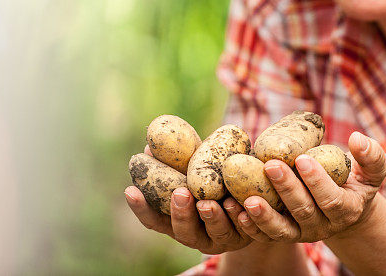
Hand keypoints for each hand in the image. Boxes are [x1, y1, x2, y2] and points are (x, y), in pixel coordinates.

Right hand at [125, 145, 266, 254]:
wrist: (254, 202)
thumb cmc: (216, 183)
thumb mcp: (199, 172)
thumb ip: (180, 162)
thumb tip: (150, 145)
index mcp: (179, 221)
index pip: (154, 220)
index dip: (142, 208)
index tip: (131, 189)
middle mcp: (197, 235)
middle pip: (184, 232)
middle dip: (181, 213)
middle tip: (180, 193)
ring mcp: (222, 239)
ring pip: (215, 233)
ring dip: (211, 217)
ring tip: (208, 202)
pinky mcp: (247, 235)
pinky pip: (244, 229)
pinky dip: (239, 217)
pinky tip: (237, 204)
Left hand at [237, 131, 385, 243]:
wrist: (344, 206)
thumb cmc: (355, 180)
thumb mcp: (372, 170)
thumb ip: (371, 156)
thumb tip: (357, 138)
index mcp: (346, 209)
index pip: (331, 199)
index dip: (317, 181)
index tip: (303, 159)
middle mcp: (323, 226)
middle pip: (303, 211)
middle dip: (287, 189)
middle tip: (271, 166)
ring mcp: (301, 233)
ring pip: (282, 230)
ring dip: (264, 215)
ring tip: (248, 199)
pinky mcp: (283, 234)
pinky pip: (265, 235)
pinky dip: (251, 226)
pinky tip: (236, 210)